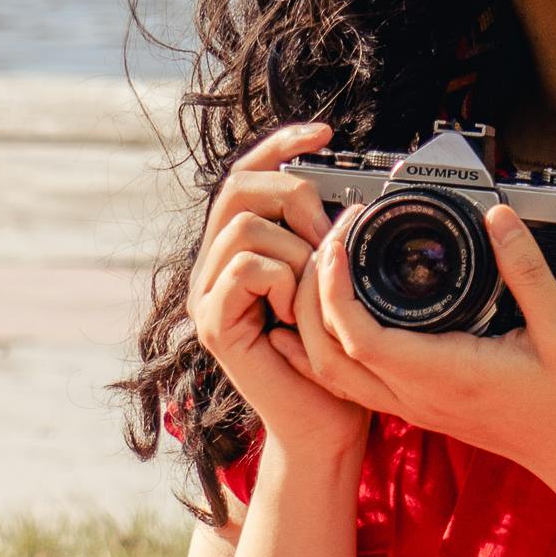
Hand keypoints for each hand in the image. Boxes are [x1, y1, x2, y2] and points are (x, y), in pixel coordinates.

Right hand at [185, 120, 369, 461]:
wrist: (327, 424)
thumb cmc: (338, 357)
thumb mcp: (337, 283)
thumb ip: (328, 239)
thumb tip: (347, 196)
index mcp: (243, 248)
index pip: (249, 174)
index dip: (281, 144)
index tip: (325, 132)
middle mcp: (216, 265)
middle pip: (237, 186)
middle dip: (292, 195)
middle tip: (328, 231)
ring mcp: (208, 293)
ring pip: (243, 225)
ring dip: (293, 248)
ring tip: (313, 285)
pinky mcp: (212, 322)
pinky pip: (245, 266)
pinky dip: (282, 279)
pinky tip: (295, 309)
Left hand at [272, 197, 555, 513]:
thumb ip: (529, 272)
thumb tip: (499, 220)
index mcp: (446, 375)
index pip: (361, 337)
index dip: (335, 288)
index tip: (341, 242)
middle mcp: (420, 396)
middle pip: (328, 355)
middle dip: (311, 296)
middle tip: (330, 243)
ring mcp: (416, 406)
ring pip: (332, 374)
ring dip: (310, 325)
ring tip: (320, 272)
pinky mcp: (422, 406)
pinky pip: (352, 383)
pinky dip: (324, 351)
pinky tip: (318, 326)